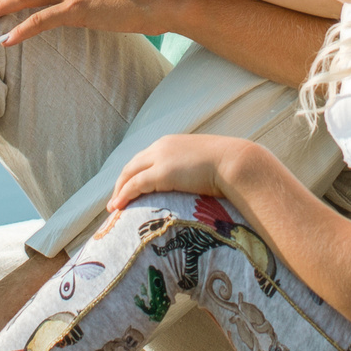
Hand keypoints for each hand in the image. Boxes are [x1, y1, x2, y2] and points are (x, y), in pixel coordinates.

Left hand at [108, 133, 260, 210]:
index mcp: (172, 143)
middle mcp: (162, 147)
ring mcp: (161, 158)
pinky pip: (135, 185)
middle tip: (116, 198)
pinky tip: (118, 207)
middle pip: (132, 164)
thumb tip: (201, 182)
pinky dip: (123, 196)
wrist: (237, 162)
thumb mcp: (206, 163)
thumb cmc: (230, 166)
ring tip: (114, 207)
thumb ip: (196, 168)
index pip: (145, 157)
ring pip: (129, 174)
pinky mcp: (162, 173)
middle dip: (122, 182)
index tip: (130, 186)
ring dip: (119, 190)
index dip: (135, 172)